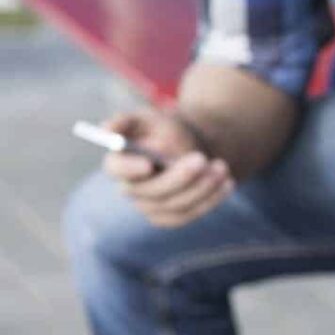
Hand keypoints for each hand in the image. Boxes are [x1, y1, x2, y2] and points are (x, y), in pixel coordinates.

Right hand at [100, 109, 233, 227]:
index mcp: (121, 162)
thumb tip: (106, 128)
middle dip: (178, 177)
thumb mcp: (149, 118)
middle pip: (150, 192)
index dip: (128, 169)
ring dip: (201, 187)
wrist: (191, 145)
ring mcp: (150, 206)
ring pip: (174, 205)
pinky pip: (189, 214)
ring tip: (221, 167)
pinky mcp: (170, 216)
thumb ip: (127, 120)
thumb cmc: (165, 130)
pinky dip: (211, 199)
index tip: (148, 163)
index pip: (115, 169)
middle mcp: (132, 189)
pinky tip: (227, 182)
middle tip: (201, 159)